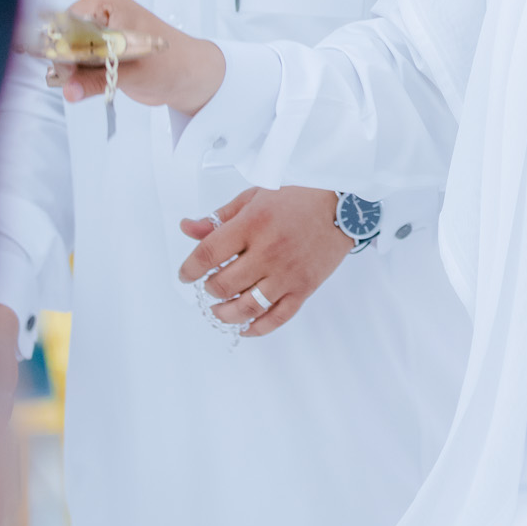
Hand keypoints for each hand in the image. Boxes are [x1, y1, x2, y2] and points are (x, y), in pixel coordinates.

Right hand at [51, 0, 223, 115]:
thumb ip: (96, 81)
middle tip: (75, 82)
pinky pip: (75, 63)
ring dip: (72, 72)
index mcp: (104, 1)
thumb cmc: (171, 63)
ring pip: (66, 53)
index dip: (63, 48)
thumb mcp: (132, 73)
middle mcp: (96, 11)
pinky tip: (89, 84)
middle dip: (66, 63)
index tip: (66, 71)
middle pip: (62, 38)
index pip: (66, 23)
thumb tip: (69, 90)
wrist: (188, 74)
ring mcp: (95, 30)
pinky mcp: (97, 48)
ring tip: (86, 84)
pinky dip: (79, 76)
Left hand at [178, 187, 351, 337]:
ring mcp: (287, 273)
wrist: (341, 205)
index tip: (185, 275)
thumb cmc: (296, 197)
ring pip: (247, 307)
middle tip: (209, 285)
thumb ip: (219, 217)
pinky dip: (258, 328)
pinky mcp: (304, 288)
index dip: (189, 269)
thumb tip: (187, 228)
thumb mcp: (254, 197)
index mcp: (253, 224)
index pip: (208, 254)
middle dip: (209, 289)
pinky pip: (278, 317)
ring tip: (219, 309)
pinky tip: (244, 328)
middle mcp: (268, 251)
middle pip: (224, 284)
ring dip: (225, 313)